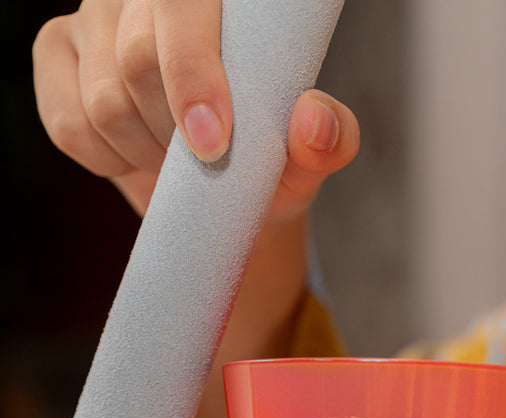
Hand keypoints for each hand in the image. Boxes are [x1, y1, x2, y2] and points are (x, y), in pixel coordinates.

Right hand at [33, 0, 357, 214]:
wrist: (211, 192)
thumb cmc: (263, 160)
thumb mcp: (306, 159)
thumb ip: (329, 140)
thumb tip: (313, 119)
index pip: (185, 8)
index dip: (193, 73)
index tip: (215, 143)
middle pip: (139, 59)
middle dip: (175, 133)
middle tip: (206, 160)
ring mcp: (94, 17)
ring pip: (105, 100)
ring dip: (146, 152)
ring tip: (176, 160)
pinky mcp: (57, 53)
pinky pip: (70, 124)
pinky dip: (109, 160)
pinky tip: (137, 155)